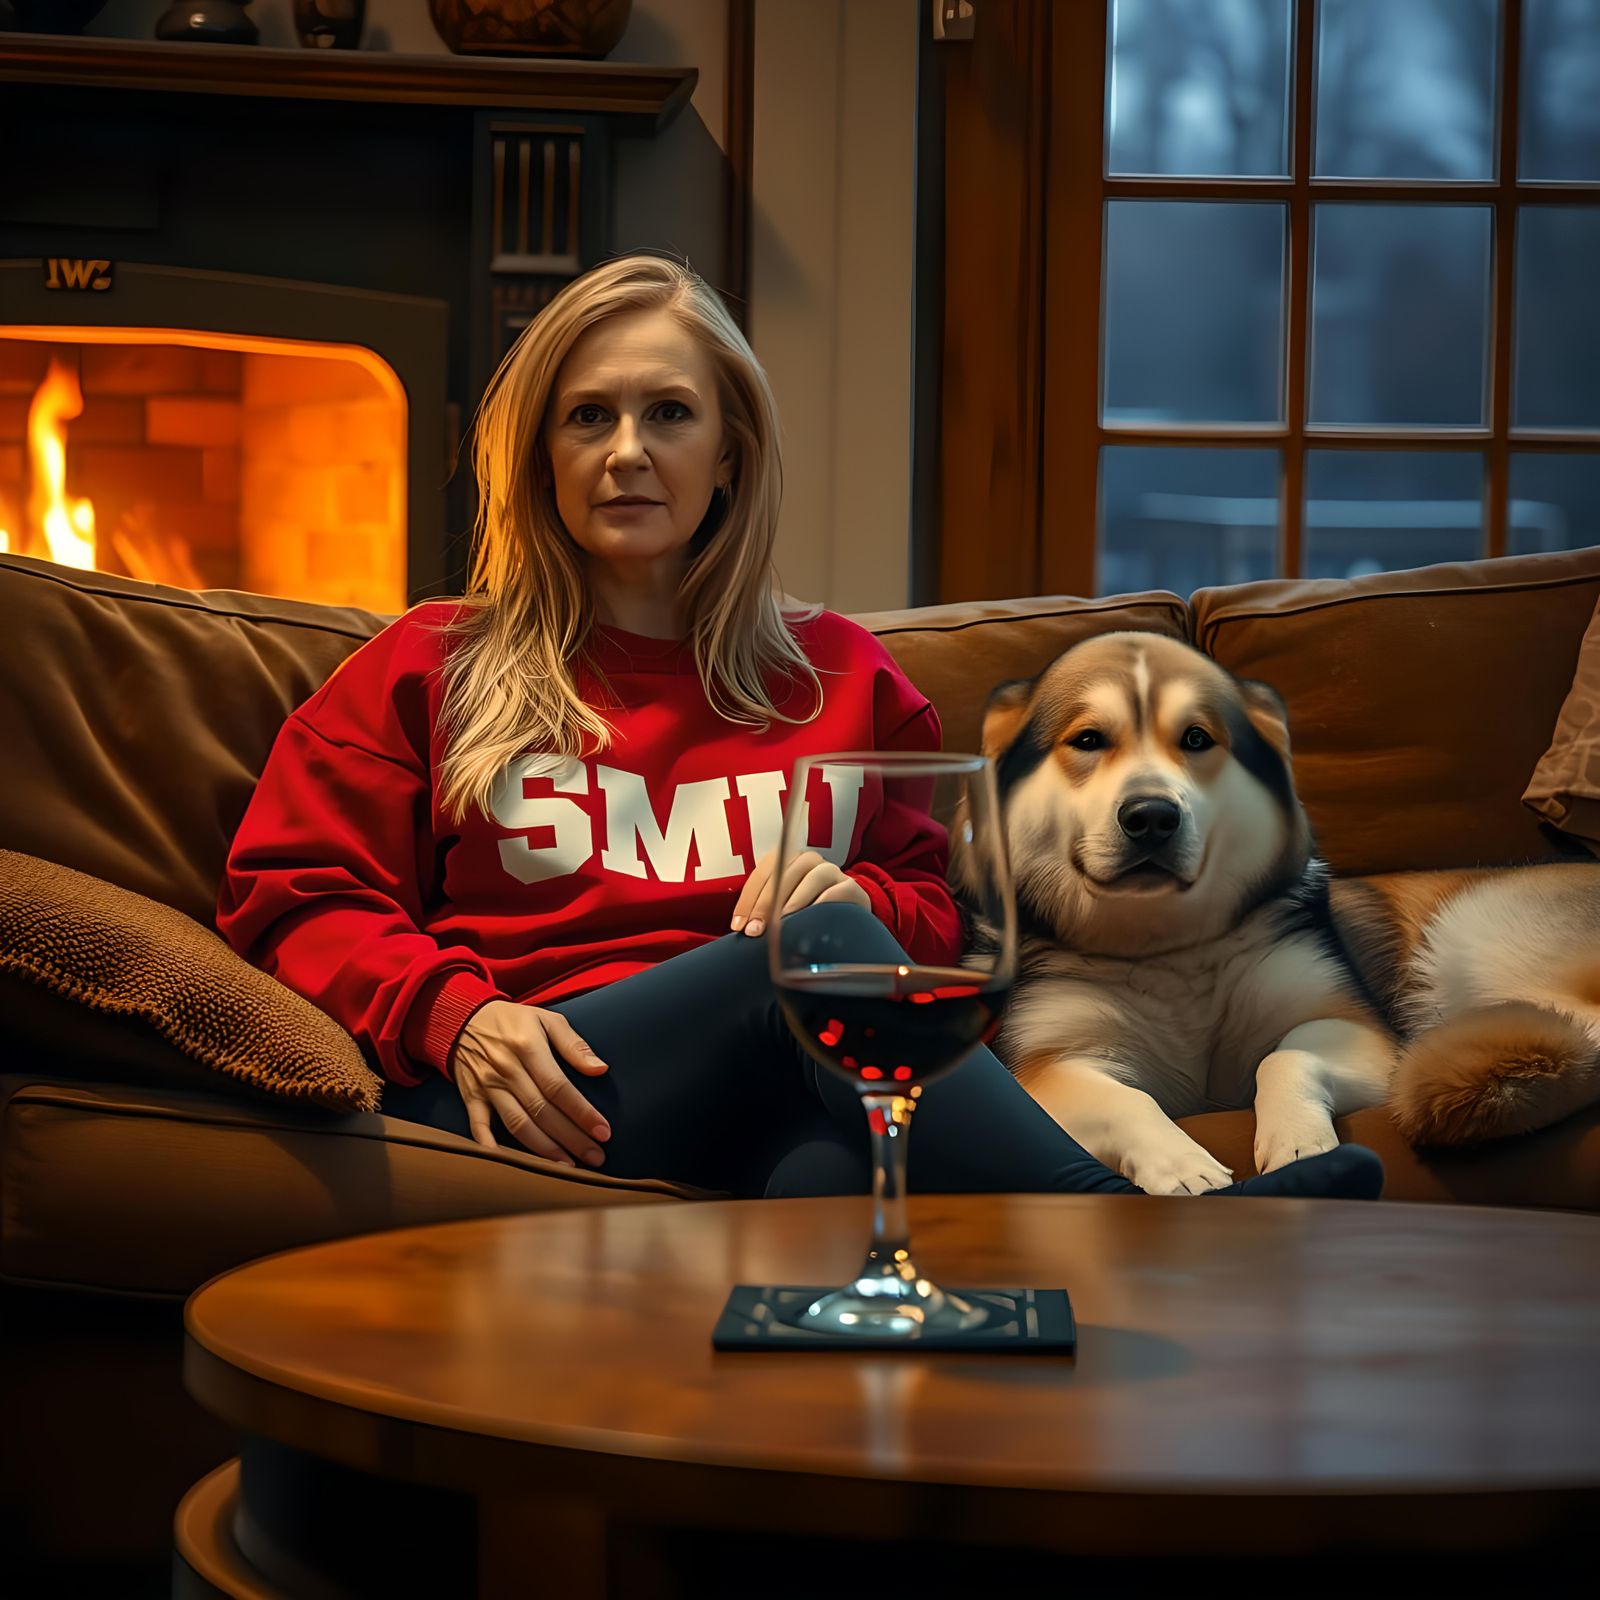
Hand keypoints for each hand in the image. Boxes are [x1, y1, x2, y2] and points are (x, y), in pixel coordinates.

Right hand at [449, 1000, 610, 1164]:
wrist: (462, 1018)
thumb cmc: (513, 1021)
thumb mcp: (547, 1019)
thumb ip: (574, 1044)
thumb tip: (600, 1068)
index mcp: (528, 1048)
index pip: (559, 1088)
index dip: (582, 1112)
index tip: (603, 1132)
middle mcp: (507, 1070)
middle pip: (542, 1112)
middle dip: (571, 1138)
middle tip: (596, 1157)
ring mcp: (487, 1086)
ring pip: (517, 1124)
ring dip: (543, 1149)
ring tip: (568, 1166)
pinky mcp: (471, 1097)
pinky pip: (479, 1126)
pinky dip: (490, 1147)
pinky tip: (509, 1165)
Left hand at [730, 847, 870, 936]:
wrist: (846, 919)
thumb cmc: (806, 913)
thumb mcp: (782, 909)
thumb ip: (764, 911)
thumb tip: (742, 928)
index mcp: (786, 859)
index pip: (763, 874)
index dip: (748, 900)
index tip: (738, 926)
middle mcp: (809, 860)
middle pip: (784, 874)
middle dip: (765, 905)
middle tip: (755, 931)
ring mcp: (832, 871)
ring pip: (811, 877)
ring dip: (793, 901)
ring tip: (781, 923)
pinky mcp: (851, 887)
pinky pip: (836, 892)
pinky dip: (821, 904)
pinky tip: (810, 920)